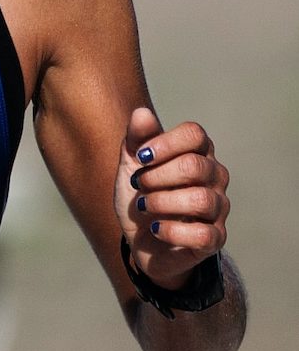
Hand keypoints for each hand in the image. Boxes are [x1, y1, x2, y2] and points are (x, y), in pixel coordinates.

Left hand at [115, 107, 229, 290]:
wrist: (142, 238)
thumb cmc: (141, 193)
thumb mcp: (131, 164)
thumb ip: (136, 138)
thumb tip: (142, 112)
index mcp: (198, 152)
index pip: (194, 134)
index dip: (164, 143)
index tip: (140, 157)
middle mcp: (215, 177)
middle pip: (194, 166)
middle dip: (156, 176)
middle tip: (138, 184)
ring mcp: (218, 208)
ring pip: (200, 200)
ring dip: (161, 203)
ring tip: (143, 206)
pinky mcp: (215, 238)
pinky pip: (202, 234)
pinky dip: (170, 231)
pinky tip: (154, 228)